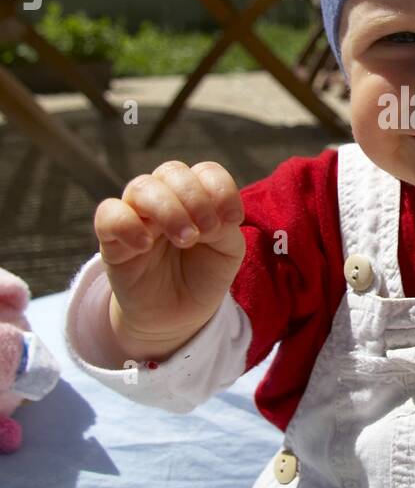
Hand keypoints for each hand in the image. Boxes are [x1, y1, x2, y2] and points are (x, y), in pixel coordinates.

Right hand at [94, 161, 246, 359]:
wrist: (176, 315)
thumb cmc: (202, 274)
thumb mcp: (226, 251)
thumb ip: (225, 226)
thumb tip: (209, 216)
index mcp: (195, 195)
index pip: (205, 171)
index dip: (221, 188)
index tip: (233, 219)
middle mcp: (164, 198)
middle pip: (172, 172)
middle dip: (195, 199)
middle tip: (207, 232)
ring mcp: (136, 215)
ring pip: (141, 187)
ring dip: (168, 210)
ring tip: (185, 239)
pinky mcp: (112, 239)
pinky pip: (108, 214)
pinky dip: (127, 224)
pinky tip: (145, 245)